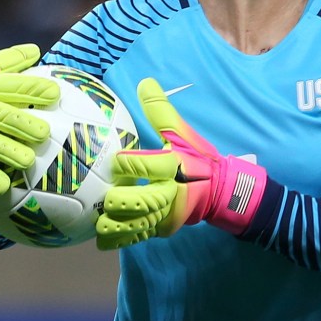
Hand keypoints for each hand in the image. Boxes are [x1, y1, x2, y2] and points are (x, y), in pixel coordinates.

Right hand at [0, 44, 59, 194]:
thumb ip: (8, 62)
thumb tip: (36, 50)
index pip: (11, 86)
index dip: (32, 89)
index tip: (55, 93)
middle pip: (1, 115)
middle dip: (22, 124)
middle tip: (43, 132)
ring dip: (8, 152)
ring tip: (28, 160)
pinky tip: (2, 187)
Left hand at [94, 78, 268, 249]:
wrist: (222, 191)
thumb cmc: (198, 159)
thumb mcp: (182, 133)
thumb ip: (161, 110)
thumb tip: (144, 81)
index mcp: (176, 166)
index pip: (154, 165)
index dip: (133, 164)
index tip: (117, 161)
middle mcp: (172, 192)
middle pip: (146, 201)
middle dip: (124, 202)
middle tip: (107, 199)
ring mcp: (168, 214)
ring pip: (141, 224)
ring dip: (119, 225)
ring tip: (99, 223)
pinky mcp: (163, 228)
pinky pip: (140, 236)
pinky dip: (121, 239)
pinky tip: (103, 239)